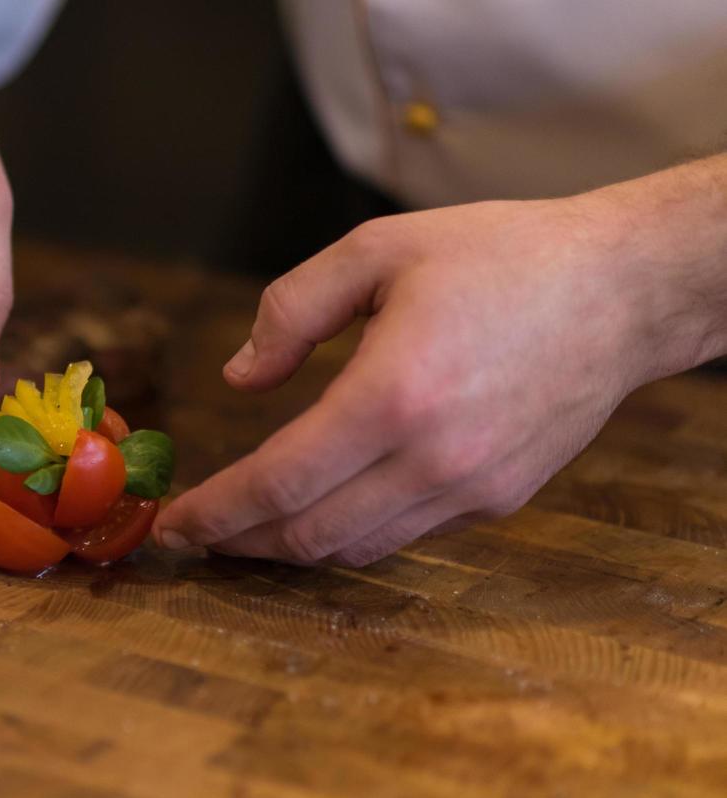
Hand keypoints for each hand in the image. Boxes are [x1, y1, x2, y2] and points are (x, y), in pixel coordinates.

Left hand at [154, 163, 726, 565]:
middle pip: (308, 534)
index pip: (279, 482)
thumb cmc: (501, 257)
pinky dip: (346, 533)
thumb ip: (293, 309)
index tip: (173, 521)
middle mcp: (433, 457)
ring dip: (288, 546)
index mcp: (394, 392)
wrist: (624, 290)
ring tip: (242, 528)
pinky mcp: (499, 499)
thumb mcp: (379, 248)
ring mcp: (470, 488)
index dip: (217, 511)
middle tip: (193, 532)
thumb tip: (239, 378)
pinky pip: (402, 535)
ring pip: (354, 548)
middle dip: (238, 541)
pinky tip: (316, 509)